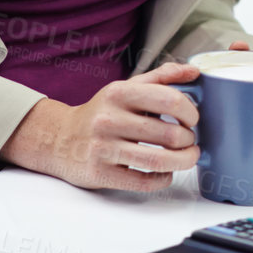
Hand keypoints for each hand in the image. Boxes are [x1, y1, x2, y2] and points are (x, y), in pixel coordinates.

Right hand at [1, 62, 200, 191]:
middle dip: (189, 140)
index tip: (193, 119)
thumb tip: (193, 70)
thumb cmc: (101, 113)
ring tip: (187, 157)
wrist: (59, 139)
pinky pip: (143, 182)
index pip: (170, 100)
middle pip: (170, 134)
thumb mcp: (126, 88)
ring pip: (159, 161)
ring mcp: (103, 148)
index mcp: (119, 93)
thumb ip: (161, 77)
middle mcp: (109, 119)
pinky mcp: (100, 173)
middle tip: (190, 141)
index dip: (191, 112)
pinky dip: (163, 179)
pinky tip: (166, 172)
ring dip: (183, 161)